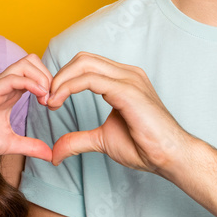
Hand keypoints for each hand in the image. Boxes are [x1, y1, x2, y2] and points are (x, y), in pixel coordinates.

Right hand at [0, 54, 53, 162]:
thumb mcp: (10, 144)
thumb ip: (30, 146)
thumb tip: (50, 155)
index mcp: (9, 93)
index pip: (34, 73)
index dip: (49, 83)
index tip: (54, 104)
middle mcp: (3, 85)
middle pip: (32, 61)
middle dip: (48, 76)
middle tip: (53, 99)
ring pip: (25, 64)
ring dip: (42, 78)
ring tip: (47, 99)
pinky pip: (14, 78)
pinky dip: (32, 84)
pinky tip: (40, 97)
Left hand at [46, 52, 193, 174]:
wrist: (170, 158)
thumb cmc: (145, 147)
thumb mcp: (102, 140)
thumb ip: (78, 140)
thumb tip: (55, 152)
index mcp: (123, 80)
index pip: (86, 65)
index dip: (64, 78)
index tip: (50, 99)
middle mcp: (126, 73)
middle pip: (82, 58)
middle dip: (59, 75)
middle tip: (46, 99)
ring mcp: (129, 79)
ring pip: (84, 64)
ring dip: (61, 80)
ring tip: (50, 101)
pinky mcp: (128, 91)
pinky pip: (90, 80)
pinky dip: (69, 87)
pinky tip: (59, 101)